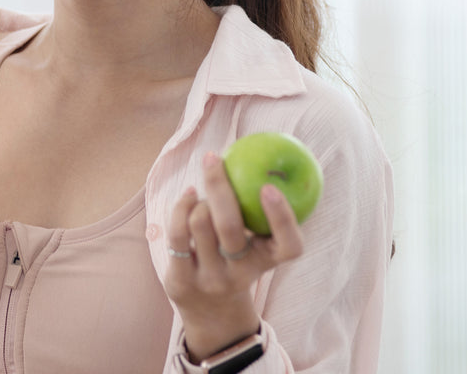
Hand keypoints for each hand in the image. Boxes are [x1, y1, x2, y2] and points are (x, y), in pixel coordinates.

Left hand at [163, 151, 304, 362]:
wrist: (211, 311)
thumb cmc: (237, 260)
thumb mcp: (256, 245)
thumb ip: (260, 213)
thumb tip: (260, 156)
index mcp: (268, 262)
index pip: (289, 246)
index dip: (282, 217)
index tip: (269, 187)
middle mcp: (241, 274)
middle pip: (230, 227)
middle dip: (219, 186)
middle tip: (213, 158)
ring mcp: (211, 279)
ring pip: (200, 223)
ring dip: (199, 199)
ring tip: (202, 194)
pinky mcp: (182, 280)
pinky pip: (177, 233)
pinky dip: (181, 207)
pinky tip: (188, 196)